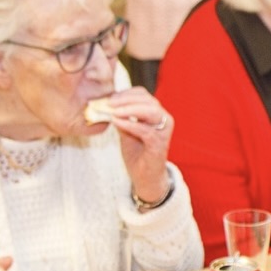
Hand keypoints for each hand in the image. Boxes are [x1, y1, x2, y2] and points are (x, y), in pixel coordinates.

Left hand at [93, 88, 172, 205]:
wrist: (146, 177)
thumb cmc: (137, 154)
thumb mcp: (126, 131)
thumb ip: (121, 117)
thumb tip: (106, 105)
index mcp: (156, 113)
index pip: (143, 94)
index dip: (126, 93)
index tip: (110, 98)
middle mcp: (164, 119)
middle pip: (147, 100)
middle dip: (126, 99)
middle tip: (108, 103)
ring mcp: (163, 131)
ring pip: (150, 111)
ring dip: (129, 109)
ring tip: (113, 112)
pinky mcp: (160, 144)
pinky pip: (145, 130)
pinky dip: (130, 124)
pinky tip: (116, 122)